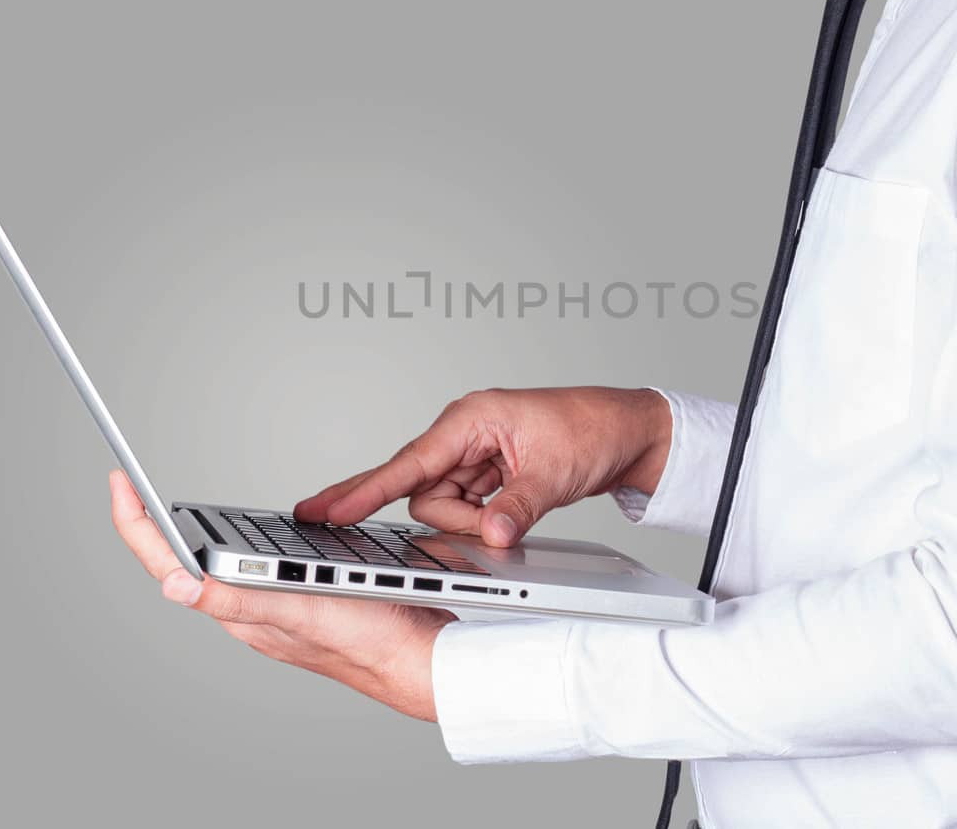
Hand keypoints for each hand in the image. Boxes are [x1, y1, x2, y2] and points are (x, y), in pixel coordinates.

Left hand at [109, 469, 452, 720]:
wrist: (422, 659)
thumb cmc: (369, 641)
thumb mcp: (298, 612)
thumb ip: (237, 597)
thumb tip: (171, 584)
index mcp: (240, 612)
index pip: (167, 566)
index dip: (136, 523)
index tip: (120, 483)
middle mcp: (251, 611)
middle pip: (184, 564)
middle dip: (153, 528)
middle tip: (132, 489)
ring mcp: (275, 607)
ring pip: (219, 567)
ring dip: (193, 537)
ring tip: (171, 509)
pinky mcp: (302, 600)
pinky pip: (256, 568)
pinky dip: (240, 544)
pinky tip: (249, 534)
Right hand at [295, 386, 671, 546]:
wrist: (630, 431)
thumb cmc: (594, 429)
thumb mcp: (556, 473)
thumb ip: (517, 507)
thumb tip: (488, 537)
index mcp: (470, 419)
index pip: (407, 463)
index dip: (366, 491)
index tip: (327, 513)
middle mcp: (464, 433)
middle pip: (422, 491)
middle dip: (454, 517)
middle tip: (488, 522)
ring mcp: (473, 454)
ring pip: (442, 504)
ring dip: (472, 522)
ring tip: (518, 510)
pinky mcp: (485, 473)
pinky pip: (464, 506)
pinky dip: (481, 519)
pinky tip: (508, 515)